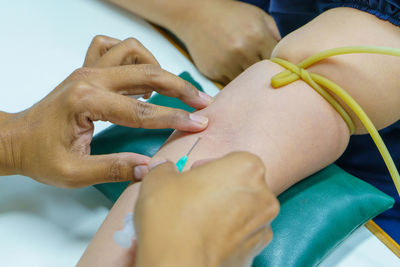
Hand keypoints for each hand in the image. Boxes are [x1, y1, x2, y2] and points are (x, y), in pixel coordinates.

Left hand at [0, 35, 211, 187]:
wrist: (18, 139)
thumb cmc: (40, 154)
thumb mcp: (74, 173)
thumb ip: (113, 169)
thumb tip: (149, 167)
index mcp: (86, 102)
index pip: (141, 111)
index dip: (174, 118)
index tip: (198, 123)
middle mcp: (89, 78)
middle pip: (146, 73)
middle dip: (179, 87)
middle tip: (201, 101)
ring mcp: (88, 69)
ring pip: (133, 51)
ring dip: (156, 67)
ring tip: (170, 90)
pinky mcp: (88, 69)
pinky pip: (113, 46)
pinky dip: (133, 56)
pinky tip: (139, 74)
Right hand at [134, 152, 278, 266]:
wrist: (177, 264)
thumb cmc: (173, 215)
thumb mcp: (159, 179)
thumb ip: (165, 167)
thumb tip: (164, 167)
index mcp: (247, 167)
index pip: (232, 159)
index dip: (210, 166)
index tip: (193, 175)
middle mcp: (263, 195)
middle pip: (241, 184)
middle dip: (219, 188)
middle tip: (193, 197)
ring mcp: (262, 226)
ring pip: (243, 210)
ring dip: (225, 211)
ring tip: (197, 219)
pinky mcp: (256, 252)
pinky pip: (242, 235)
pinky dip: (228, 235)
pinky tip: (205, 238)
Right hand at [175, 1, 279, 83]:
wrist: (197, 14)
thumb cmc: (231, 15)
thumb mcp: (258, 17)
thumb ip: (275, 36)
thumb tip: (287, 58)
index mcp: (258, 36)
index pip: (278, 63)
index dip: (280, 68)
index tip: (279, 71)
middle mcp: (243, 51)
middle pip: (263, 76)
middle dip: (266, 77)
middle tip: (266, 78)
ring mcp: (227, 63)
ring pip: (247, 84)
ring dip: (250, 83)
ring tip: (250, 78)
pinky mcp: (214, 72)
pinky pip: (231, 85)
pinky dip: (234, 82)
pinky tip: (233, 72)